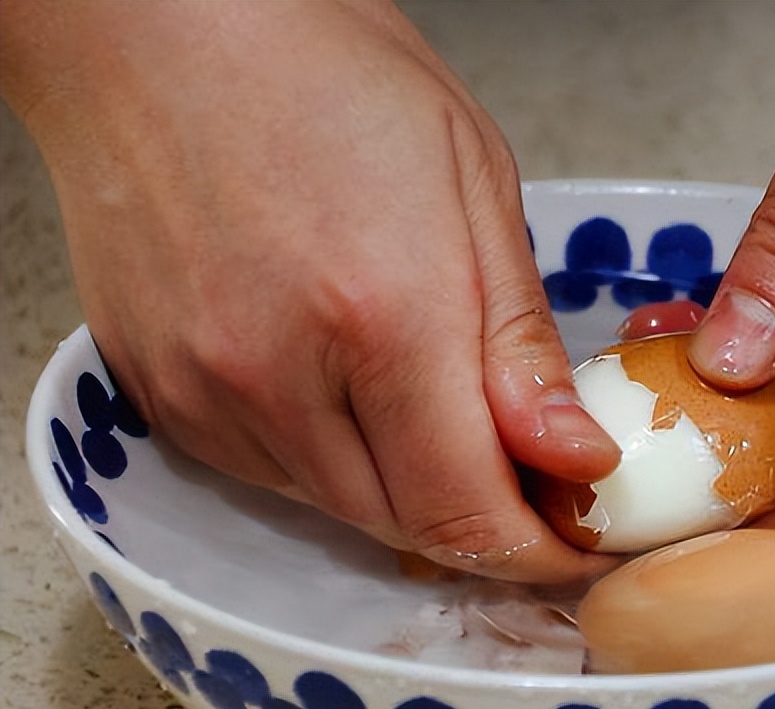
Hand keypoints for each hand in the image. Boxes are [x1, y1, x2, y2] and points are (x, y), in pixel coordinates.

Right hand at [1, 0, 618, 581]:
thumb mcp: (473, 185)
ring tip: (442, 417)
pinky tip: (353, 394)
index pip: (471, 510)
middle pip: (407, 526)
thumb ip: (518, 343)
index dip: (537, 552)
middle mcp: (282, 375)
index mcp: (384, 316)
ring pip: (338, 507)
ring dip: (409, 492)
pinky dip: (332, 461)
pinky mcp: (160, 391)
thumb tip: (572, 457)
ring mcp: (207, 390)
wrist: (161, 29)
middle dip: (483, 524)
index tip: (577, 546)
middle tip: (530, 484)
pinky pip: (269, 473)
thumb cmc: (327, 72)